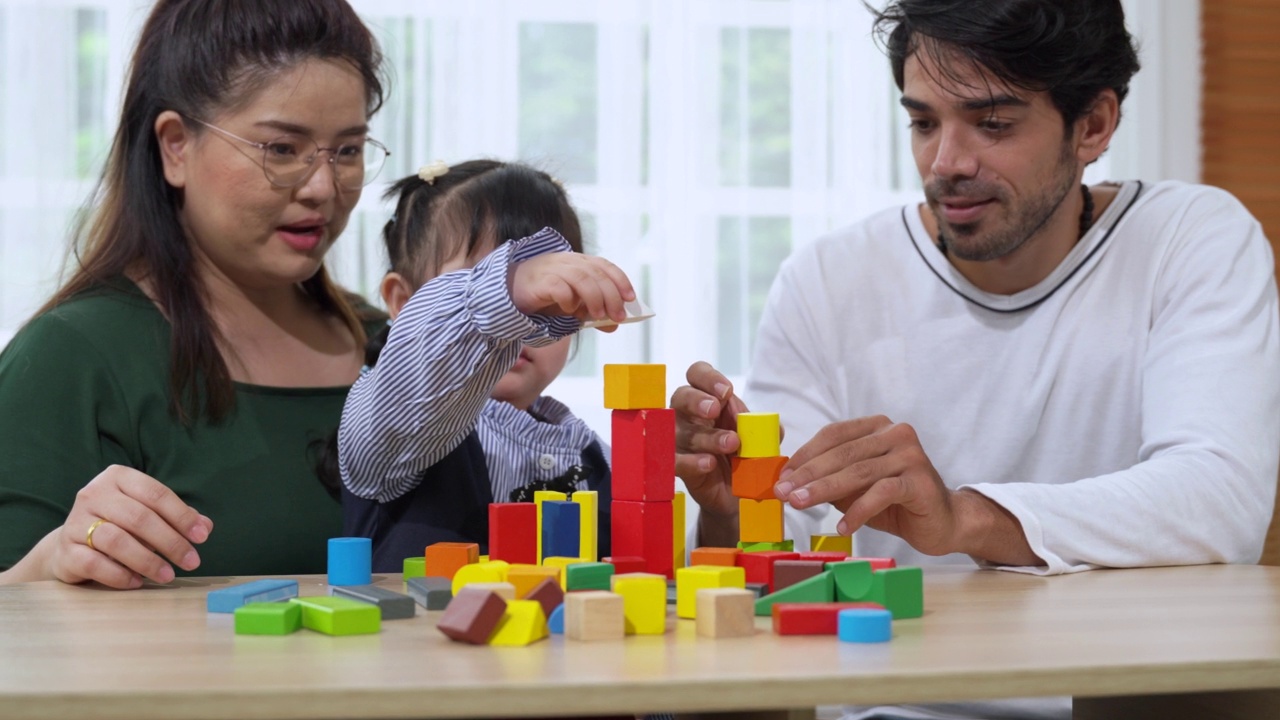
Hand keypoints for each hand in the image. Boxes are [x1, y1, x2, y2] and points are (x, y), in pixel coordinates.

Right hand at [42, 465, 211, 588]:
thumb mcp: (148, 515)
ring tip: (168, 575)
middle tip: (192, 562)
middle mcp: (93, 494)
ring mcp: (75, 522)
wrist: (72, 545)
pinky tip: (137, 582)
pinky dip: (119, 575)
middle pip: (139, 518)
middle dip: (171, 542)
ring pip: (117, 540)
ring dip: (148, 561)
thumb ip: (177, 518)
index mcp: (118, 478)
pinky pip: (95, 563)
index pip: (156, 494)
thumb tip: (205, 527)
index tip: (202, 537)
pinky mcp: (65, 550)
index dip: (182, 516)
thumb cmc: (120, 525)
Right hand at [510, 252, 634, 328]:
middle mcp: (567, 261)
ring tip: (598, 317)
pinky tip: (569, 311)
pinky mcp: (538, 281)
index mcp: (579, 262)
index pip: (604, 266)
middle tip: (618, 316)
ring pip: (581, 277)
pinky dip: (568, 299)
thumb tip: (614, 324)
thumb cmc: (545, 297)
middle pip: (596, 274)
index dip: (620, 281)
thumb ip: (593, 312)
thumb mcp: (574, 305)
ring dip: (594, 298)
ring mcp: (552, 268)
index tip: (631, 299)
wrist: (510, 292)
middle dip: (611, 296)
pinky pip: (558, 287)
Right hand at [671, 362, 751, 520]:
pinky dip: (692, 461)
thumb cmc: (743, 455)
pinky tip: (709, 463)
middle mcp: (687, 415)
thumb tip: (763, 424)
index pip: (697, 375)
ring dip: (707, 436)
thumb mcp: (758, 438)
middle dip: (697, 401)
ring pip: (683, 431)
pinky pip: (675, 461)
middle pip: (681, 396)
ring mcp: (679, 440)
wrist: (739, 492)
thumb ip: (762, 427)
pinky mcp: (677, 466)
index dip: (708, 378)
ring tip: (731, 443)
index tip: (726, 391)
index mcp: (707, 399)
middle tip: (715, 410)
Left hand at [774, 415, 963, 555]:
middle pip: (842, 453)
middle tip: (783, 492)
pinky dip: (858, 511)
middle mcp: (895, 434)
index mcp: (877, 427)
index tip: (782, 476)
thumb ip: (830, 478)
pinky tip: (842, 528)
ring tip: (800, 505)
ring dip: (824, 490)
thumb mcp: (855, 487)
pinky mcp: (920, 481)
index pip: (833, 435)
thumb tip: (790, 483)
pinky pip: (881, 493)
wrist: (944, 522)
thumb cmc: (895, 502)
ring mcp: (910, 455)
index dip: (805, 455)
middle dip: (808, 474)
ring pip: (858, 471)